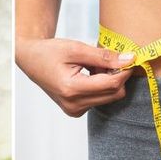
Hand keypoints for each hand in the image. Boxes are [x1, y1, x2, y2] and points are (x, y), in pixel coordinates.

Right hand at [16, 38, 134, 116]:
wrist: (31, 59)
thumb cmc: (50, 52)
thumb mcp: (77, 48)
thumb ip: (104, 56)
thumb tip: (129, 59)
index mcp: (71, 89)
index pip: (111, 84)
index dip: (124, 71)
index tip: (129, 58)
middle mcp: (73, 104)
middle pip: (114, 93)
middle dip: (117, 76)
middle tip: (109, 60)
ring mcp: (74, 110)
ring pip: (110, 97)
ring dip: (110, 81)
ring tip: (94, 67)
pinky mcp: (76, 111)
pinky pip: (101, 99)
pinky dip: (102, 86)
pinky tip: (90, 75)